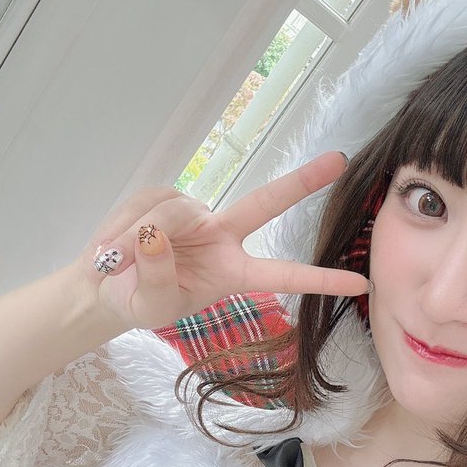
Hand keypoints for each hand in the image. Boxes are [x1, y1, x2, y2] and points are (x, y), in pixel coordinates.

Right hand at [76, 152, 367, 331]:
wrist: (106, 287)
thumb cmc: (139, 302)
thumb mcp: (151, 306)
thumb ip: (158, 277)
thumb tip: (155, 235)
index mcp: (233, 272)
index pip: (282, 274)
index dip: (319, 279)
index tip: (360, 284)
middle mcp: (222, 236)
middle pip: (266, 203)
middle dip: (300, 182)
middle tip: (340, 160)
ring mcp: (194, 213)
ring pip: (174, 212)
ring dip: (138, 237)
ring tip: (114, 261)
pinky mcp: (162, 195)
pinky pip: (144, 204)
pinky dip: (121, 226)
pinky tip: (110, 245)